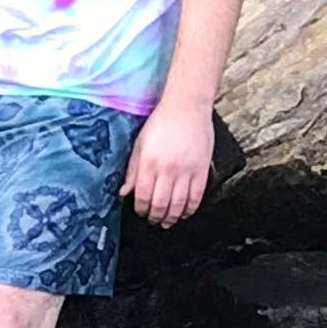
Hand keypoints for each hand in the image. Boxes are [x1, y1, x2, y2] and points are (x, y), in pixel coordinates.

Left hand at [123, 99, 213, 228]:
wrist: (187, 107)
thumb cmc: (162, 122)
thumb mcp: (140, 144)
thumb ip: (132, 170)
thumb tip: (125, 191)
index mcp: (149, 163)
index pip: (143, 196)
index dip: (141, 209)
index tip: (141, 212)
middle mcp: (168, 169)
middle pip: (160, 204)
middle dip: (155, 216)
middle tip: (153, 220)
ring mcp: (186, 171)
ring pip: (178, 204)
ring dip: (172, 217)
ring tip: (168, 221)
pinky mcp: (201, 170)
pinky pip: (196, 197)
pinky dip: (190, 209)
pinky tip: (185, 212)